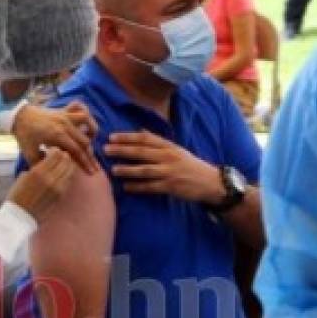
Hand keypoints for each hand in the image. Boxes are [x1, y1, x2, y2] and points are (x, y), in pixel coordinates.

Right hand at [6, 147, 77, 222]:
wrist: (20, 216)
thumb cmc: (18, 195)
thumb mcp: (24, 176)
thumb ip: (37, 166)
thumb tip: (47, 158)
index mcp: (38, 172)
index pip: (56, 154)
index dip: (55, 150)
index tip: (51, 150)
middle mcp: (50, 179)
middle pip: (66, 160)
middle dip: (64, 156)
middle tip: (59, 156)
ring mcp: (57, 188)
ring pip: (70, 170)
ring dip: (67, 165)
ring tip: (60, 165)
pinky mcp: (61, 195)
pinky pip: (68, 180)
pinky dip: (66, 175)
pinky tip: (60, 175)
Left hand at [12, 102, 98, 174]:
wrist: (19, 116)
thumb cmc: (24, 135)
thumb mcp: (29, 153)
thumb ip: (41, 165)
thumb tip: (51, 175)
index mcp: (57, 135)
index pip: (77, 151)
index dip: (85, 163)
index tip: (91, 172)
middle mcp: (65, 124)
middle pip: (84, 141)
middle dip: (91, 155)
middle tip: (94, 166)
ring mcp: (65, 115)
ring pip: (87, 122)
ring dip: (92, 132)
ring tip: (92, 143)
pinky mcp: (64, 111)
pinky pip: (80, 108)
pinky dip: (85, 115)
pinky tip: (86, 125)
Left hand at [105, 131, 223, 202]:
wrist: (211, 182)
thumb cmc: (190, 165)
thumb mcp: (176, 149)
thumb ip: (158, 141)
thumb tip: (139, 130)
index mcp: (169, 146)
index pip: (145, 138)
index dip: (127, 137)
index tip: (112, 137)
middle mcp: (168, 157)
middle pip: (141, 152)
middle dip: (122, 150)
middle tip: (106, 150)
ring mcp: (170, 172)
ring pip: (144, 170)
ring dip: (127, 169)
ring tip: (113, 170)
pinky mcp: (171, 187)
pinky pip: (151, 187)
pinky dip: (138, 187)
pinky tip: (126, 187)